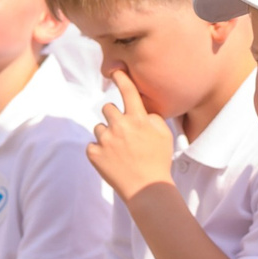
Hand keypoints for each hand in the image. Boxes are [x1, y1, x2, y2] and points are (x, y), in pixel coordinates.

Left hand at [88, 72, 177, 199]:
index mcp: (137, 118)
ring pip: (99, 128)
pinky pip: (92, 145)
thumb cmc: (158, 161)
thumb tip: (141, 111)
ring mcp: (105, 140)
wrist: (147, 188)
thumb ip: (152, 117)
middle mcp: (119, 125)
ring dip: (107, 136)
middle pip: (107, 108)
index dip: (121, 78)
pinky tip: (112, 161)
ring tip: (120, 152)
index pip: (128, 91)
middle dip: (114, 117)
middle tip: (123, 133)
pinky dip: (100, 152)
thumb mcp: (165, 135)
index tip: (114, 70)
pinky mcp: (94, 153)